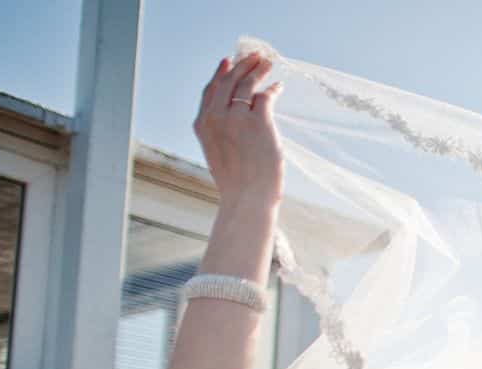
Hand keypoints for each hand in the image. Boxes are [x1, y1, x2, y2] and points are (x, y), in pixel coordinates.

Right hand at [194, 53, 284, 207]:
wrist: (247, 198)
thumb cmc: (237, 183)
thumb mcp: (218, 153)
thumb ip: (222, 131)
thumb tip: (238, 113)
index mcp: (203, 124)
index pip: (210, 90)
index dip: (221, 73)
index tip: (229, 61)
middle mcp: (216, 117)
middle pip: (228, 81)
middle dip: (242, 65)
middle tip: (255, 57)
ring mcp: (237, 117)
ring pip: (247, 84)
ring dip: (258, 70)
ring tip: (267, 63)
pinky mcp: (258, 121)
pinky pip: (265, 96)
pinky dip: (272, 89)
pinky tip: (278, 87)